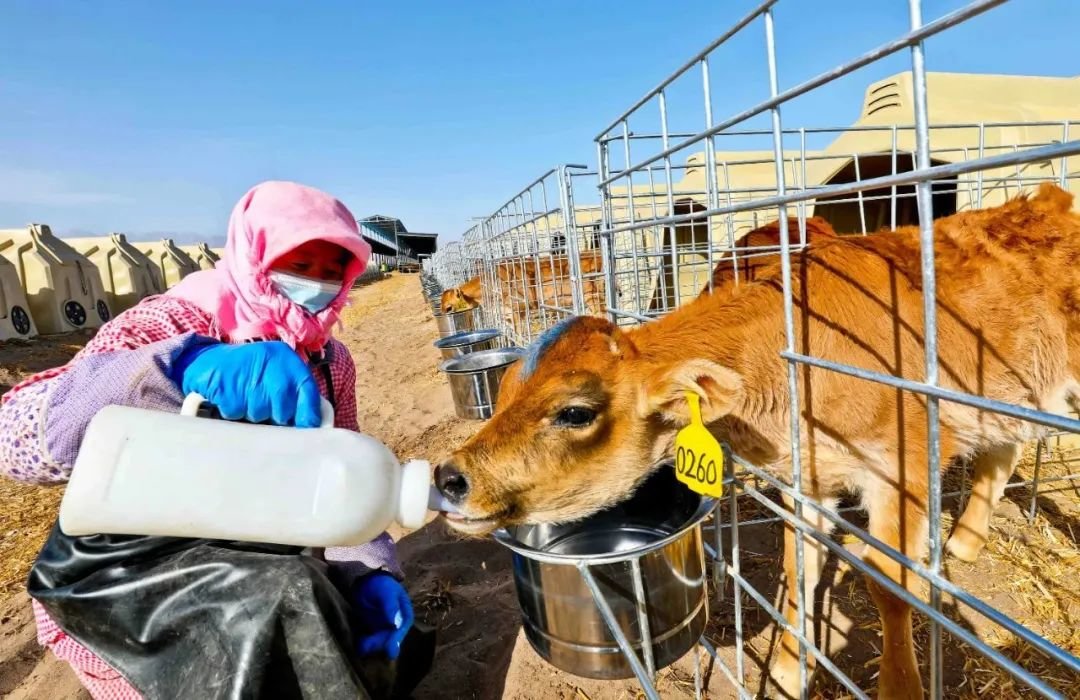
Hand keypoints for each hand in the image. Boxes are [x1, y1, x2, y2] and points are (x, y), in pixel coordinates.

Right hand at [171, 341, 321, 426]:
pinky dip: (233, 411)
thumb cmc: (250, 371)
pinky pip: (236, 413)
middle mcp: (271, 364)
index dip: (307, 415)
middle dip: (274, 415)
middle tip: (263, 405)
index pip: (307, 393)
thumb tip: (310, 424)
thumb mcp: (277, 373)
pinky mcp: (225, 386)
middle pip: (283, 409)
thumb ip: (295, 394)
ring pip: (259, 413)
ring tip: (245, 397)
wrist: (208, 359)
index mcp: (288, 360)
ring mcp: (247, 374)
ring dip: (252, 413)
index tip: (305, 428)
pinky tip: (231, 396)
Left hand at [353, 571, 413, 659]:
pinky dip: (366, 644)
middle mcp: (396, 624)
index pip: (401, 630)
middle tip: (368, 647)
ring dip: (372, 645)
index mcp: (404, 615)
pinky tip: (360, 647)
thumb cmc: (381, 584)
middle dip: (380, 644)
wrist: (367, 581)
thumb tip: (395, 624)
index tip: (391, 652)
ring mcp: (385, 628)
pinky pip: (371, 639)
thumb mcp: (387, 593)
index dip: (395, 641)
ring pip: (380, 641)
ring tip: (362, 647)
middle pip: (389, 638)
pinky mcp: (374, 630)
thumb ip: (391, 607)